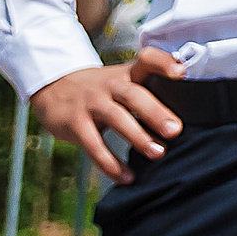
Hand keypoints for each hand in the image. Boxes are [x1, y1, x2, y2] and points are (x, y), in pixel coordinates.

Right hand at [29, 49, 185, 183]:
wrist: (55, 88)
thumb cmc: (102, 89)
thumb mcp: (123, 81)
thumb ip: (147, 94)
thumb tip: (179, 122)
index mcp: (128, 73)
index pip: (148, 59)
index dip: (164, 63)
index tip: (181, 73)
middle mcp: (111, 85)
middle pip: (135, 95)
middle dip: (156, 113)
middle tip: (175, 131)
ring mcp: (92, 103)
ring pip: (116, 119)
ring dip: (137, 137)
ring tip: (157, 153)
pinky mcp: (74, 123)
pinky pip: (94, 145)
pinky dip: (110, 163)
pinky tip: (126, 176)